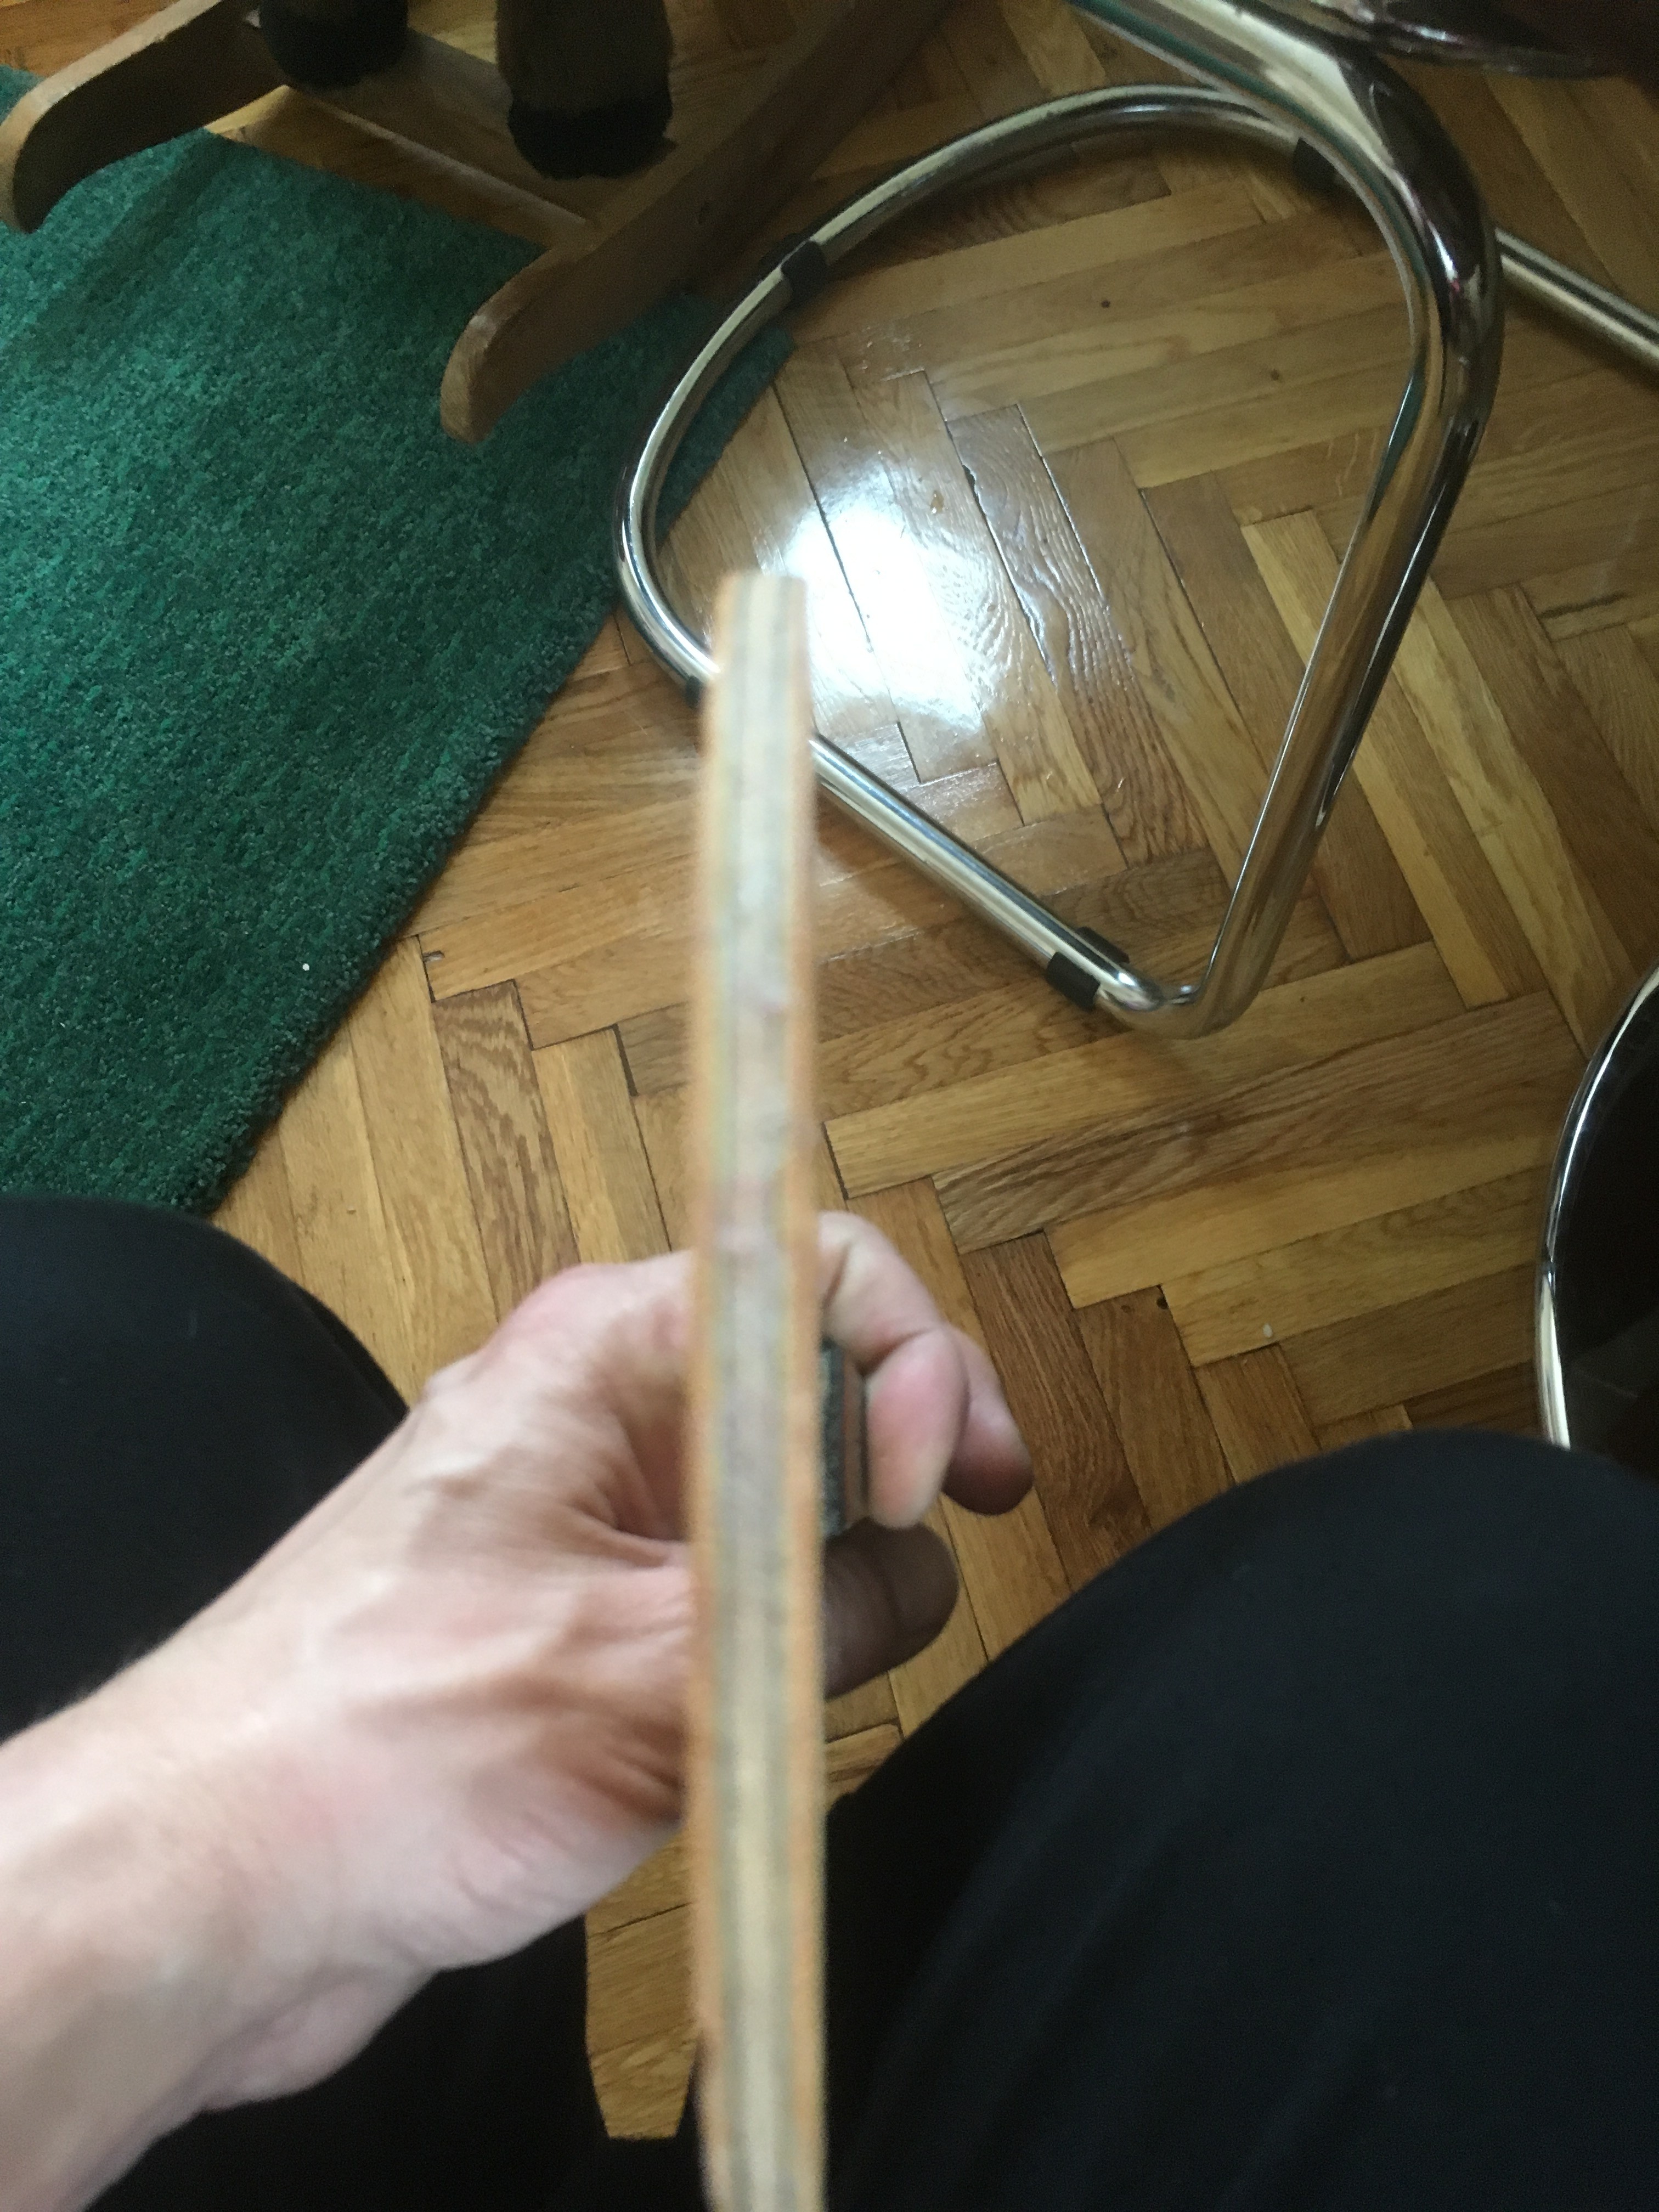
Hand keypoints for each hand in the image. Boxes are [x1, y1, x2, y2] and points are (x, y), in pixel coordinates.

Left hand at [77, 1214, 1029, 2117]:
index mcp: (602, 1353)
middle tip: (962, 1530)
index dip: (910, 1360)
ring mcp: (584, 1509)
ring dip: (833, 1557)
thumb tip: (920, 1580)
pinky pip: (716, 1581)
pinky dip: (768, 1631)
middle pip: (800, 1369)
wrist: (211, 1882)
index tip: (938, 1491)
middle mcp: (596, 1405)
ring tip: (834, 1659)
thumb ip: (827, 1612)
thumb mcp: (657, 1678)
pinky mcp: (574, 1609)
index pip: (811, 1269)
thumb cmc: (392, 1749)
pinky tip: (764, 1713)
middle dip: (895, 1446)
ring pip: (767, 1485)